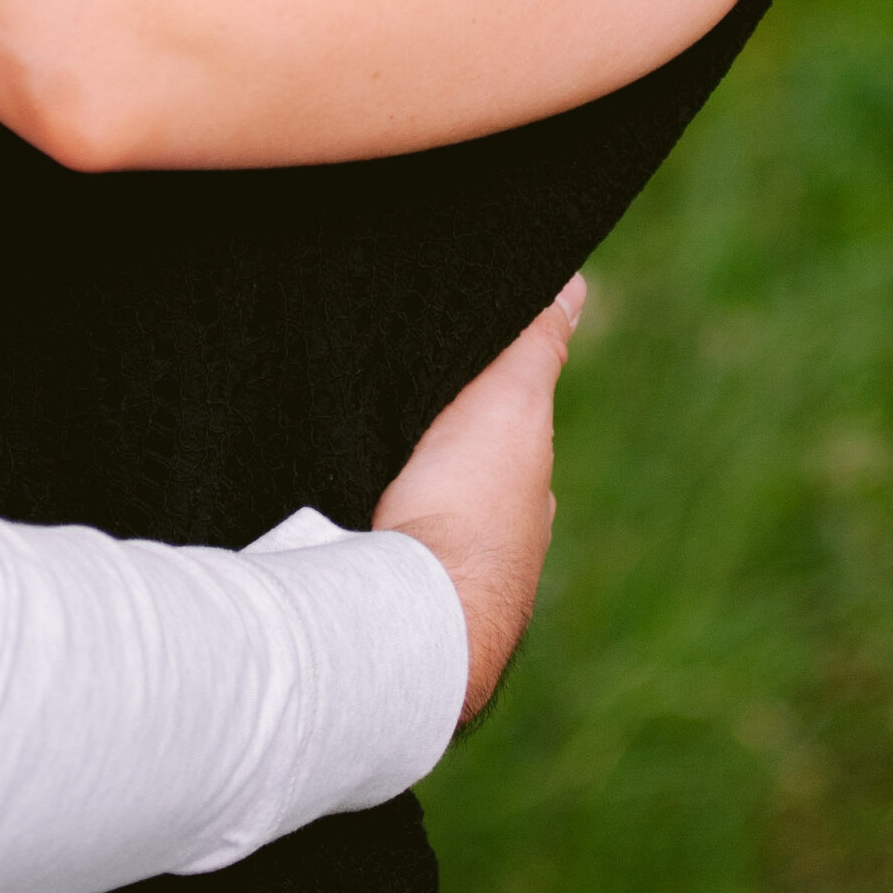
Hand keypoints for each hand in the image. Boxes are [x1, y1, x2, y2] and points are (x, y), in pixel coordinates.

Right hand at [373, 278, 581, 719]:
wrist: (409, 609)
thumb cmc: (471, 504)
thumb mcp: (511, 401)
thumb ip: (538, 346)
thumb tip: (573, 283)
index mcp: (524, 508)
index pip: (506, 448)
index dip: (482, 414)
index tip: (448, 380)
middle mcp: (490, 554)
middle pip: (454, 486)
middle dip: (426, 457)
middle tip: (378, 407)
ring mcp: (434, 588)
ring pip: (408, 521)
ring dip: (384, 494)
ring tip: (336, 450)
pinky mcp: (377, 602)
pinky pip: (363, 550)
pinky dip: (347, 528)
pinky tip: (320, 508)